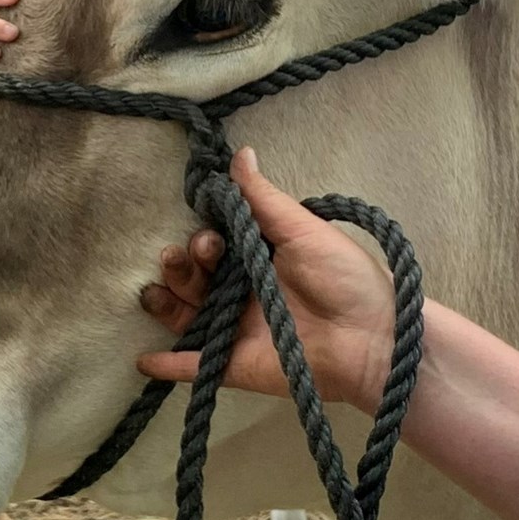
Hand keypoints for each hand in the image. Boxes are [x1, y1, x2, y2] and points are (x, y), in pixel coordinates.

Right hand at [136, 148, 395, 413]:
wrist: (374, 340)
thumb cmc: (345, 279)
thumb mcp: (304, 231)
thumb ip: (264, 199)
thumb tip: (241, 153)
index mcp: (256, 260)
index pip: (213, 247)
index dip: (202, 241)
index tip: (209, 238)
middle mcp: (240, 294)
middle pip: (192, 279)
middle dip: (179, 265)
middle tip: (193, 258)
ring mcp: (235, 331)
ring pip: (184, 316)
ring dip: (164, 303)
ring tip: (155, 293)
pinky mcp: (234, 366)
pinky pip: (195, 366)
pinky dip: (167, 365)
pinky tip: (144, 360)